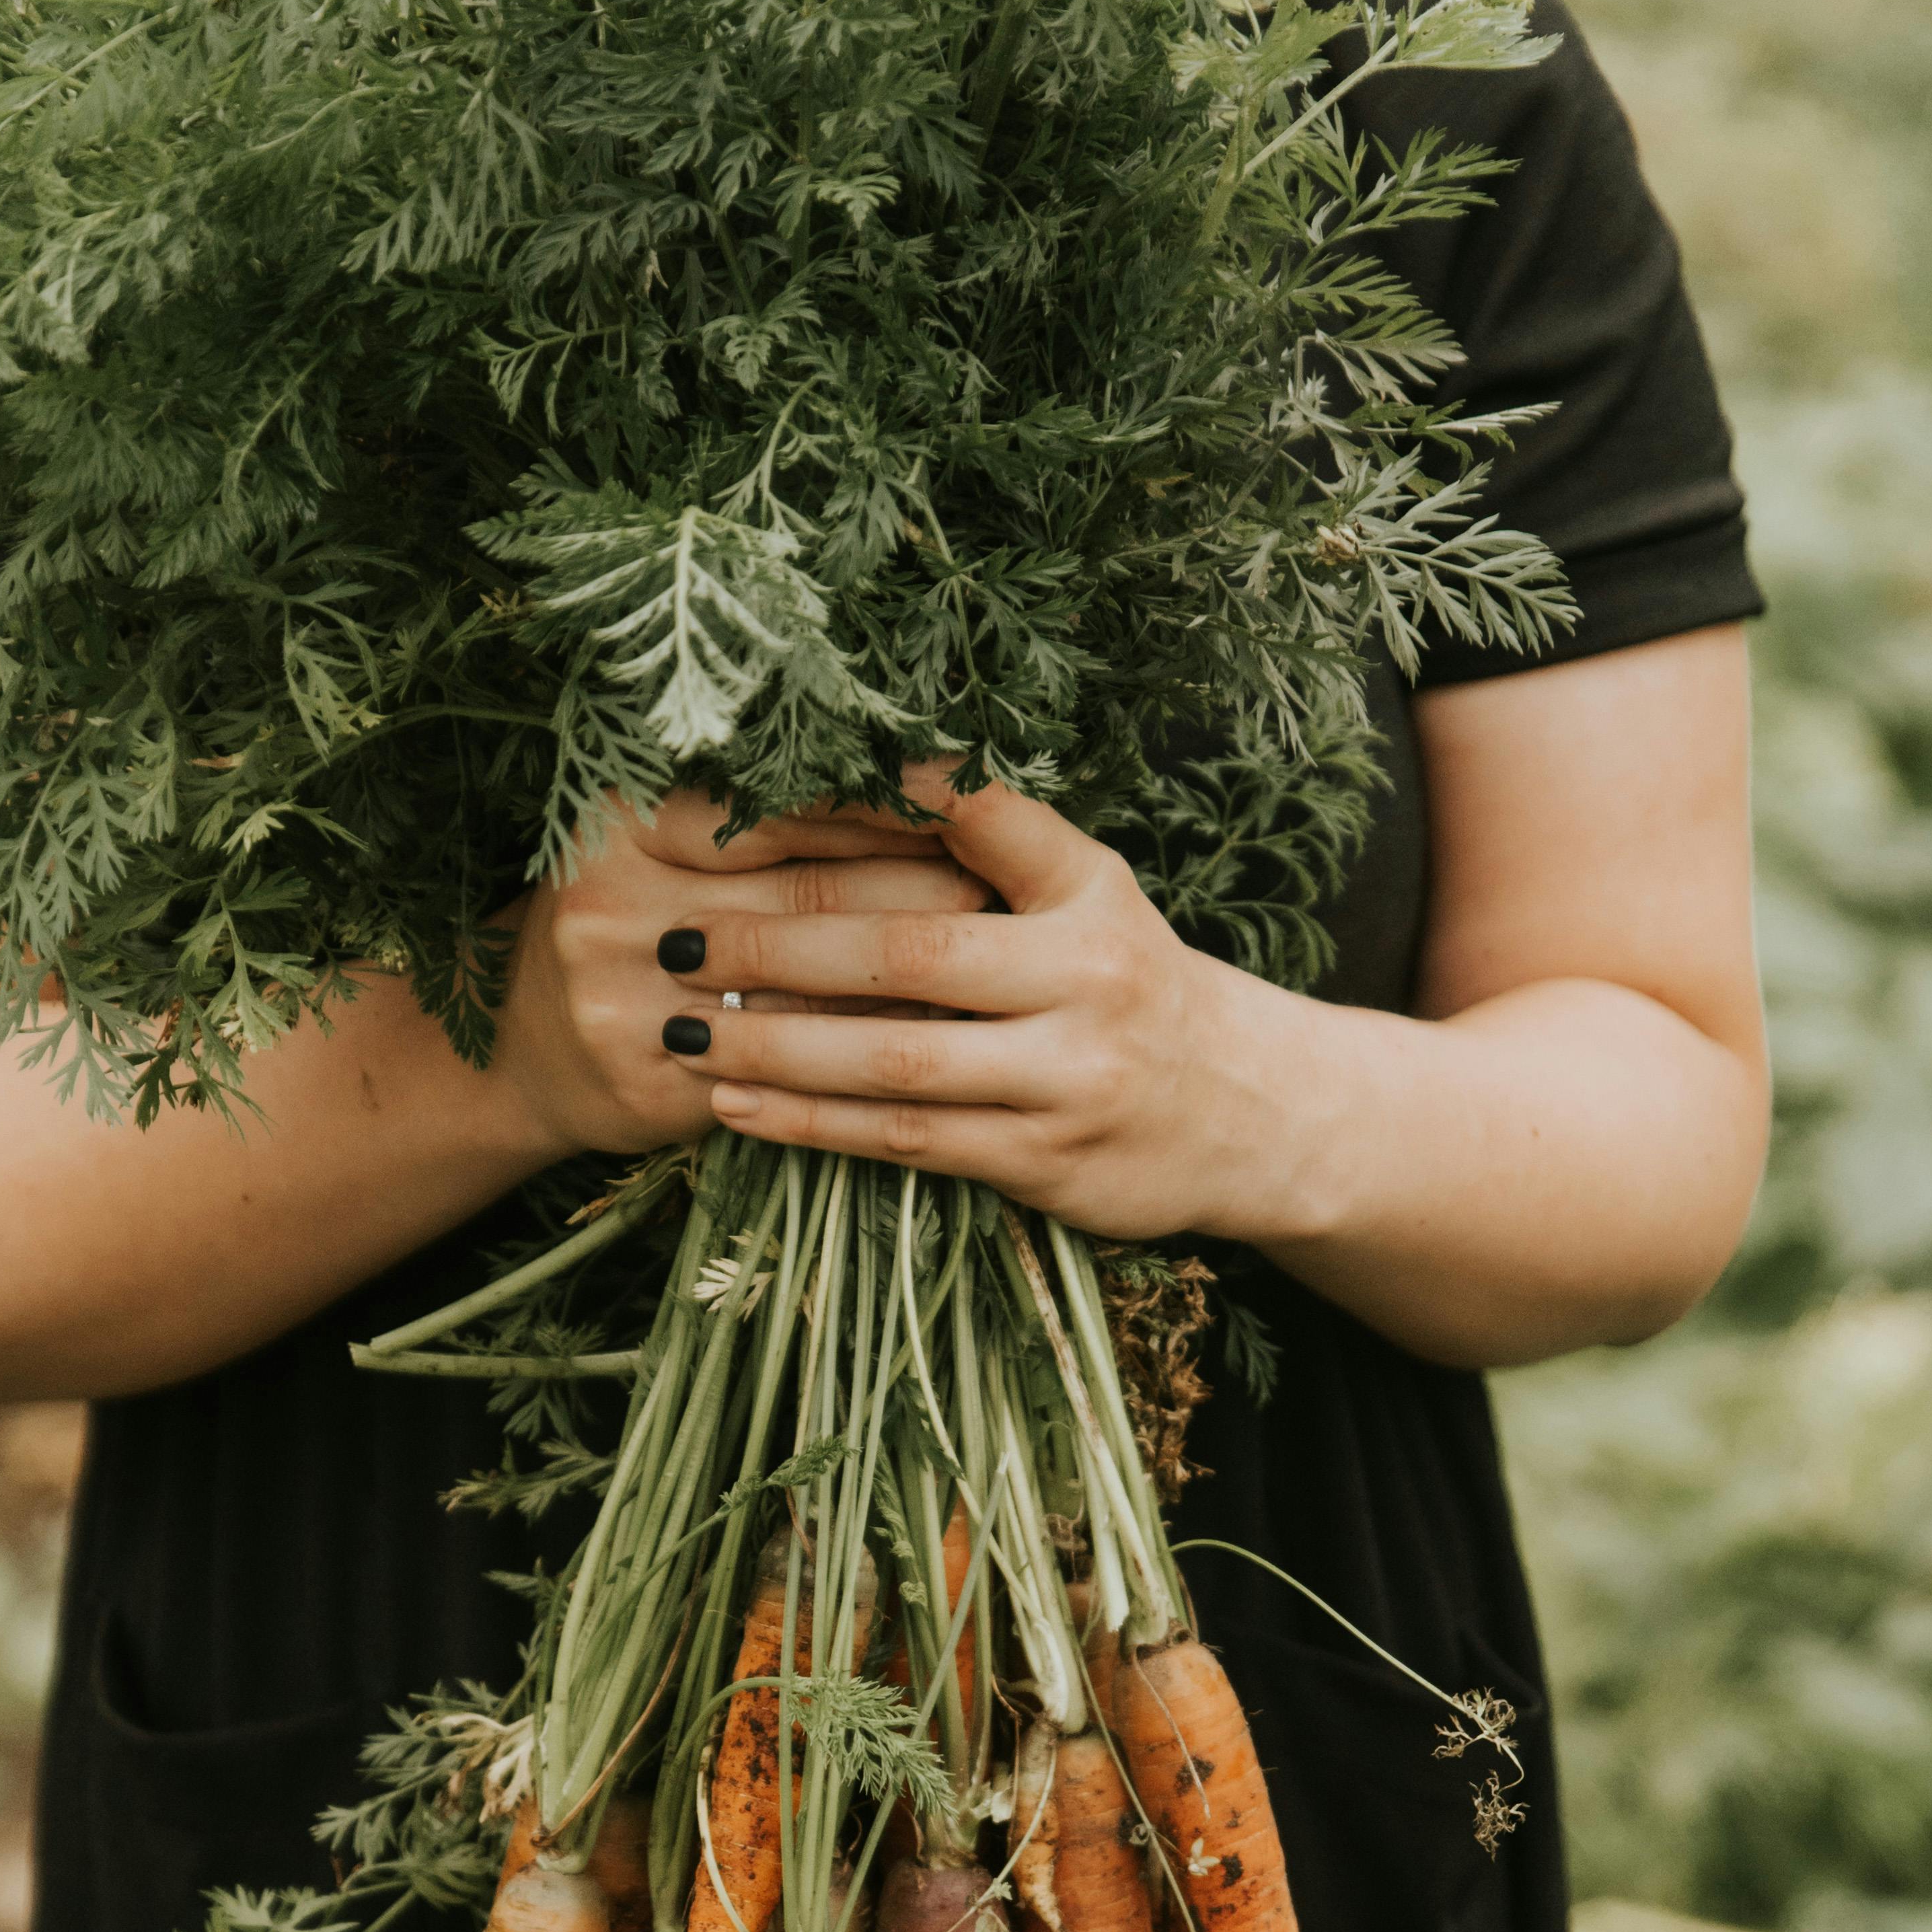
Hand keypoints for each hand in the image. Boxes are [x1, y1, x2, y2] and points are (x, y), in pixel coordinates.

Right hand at [491, 787, 994, 1164]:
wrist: (520, 1058)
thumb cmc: (620, 931)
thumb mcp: (653, 850)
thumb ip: (749, 823)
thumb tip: (912, 795)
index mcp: (618, 823)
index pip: (781, 810)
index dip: (878, 811)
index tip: (963, 814)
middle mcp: (609, 903)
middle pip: (804, 896)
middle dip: (916, 894)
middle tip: (1000, 894)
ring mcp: (622, 1001)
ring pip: (805, 990)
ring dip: (907, 984)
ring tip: (989, 970)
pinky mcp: (650, 1084)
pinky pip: (785, 1069)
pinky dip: (860, 1058)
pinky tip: (927, 1048)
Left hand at [649, 770, 1326, 1242]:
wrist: (1251, 1112)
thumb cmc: (1131, 986)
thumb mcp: (1088, 893)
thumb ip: (992, 840)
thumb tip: (872, 769)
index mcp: (1087, 892)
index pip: (972, 822)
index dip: (863, 805)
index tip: (753, 795)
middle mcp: (1084, 979)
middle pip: (906, 954)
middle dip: (779, 944)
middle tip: (680, 938)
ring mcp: (1066, 1078)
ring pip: (895, 1063)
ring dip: (776, 1047)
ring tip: (684, 1030)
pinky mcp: (1044, 1162)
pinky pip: (905, 1143)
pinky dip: (813, 1124)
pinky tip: (738, 1107)